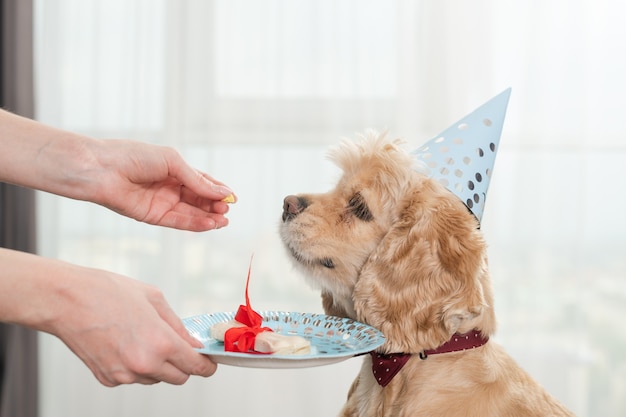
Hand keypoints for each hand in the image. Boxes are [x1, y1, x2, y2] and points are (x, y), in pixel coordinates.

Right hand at [48, 265, 216, 385]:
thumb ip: (177, 325)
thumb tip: (192, 342)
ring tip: (145, 338)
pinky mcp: (107, 378)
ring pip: (156, 378)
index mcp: (160, 343)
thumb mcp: (154, 299)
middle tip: (181, 347)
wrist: (67, 300)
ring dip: (159, 365)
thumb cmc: (106, 293)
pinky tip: (126, 344)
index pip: (195, 367)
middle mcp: (144, 364)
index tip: (209, 363)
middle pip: (179, 378)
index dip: (206, 366)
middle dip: (185, 365)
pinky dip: (136, 367)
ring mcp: (124, 374)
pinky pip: (133, 378)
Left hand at [90, 139, 234, 231]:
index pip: (201, 181)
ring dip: (208, 217)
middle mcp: (169, 187)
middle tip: (228, 209)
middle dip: (215, 205)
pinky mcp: (152, 216)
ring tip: (224, 220)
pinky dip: (195, 224)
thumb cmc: (133, 156)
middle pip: (199, 199)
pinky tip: (209, 224)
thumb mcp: (172, 162)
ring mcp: (161, 202)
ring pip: (191, 213)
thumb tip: (222, 193)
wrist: (101, 168)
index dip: (217, 189)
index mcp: (173, 169)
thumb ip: (197, 180)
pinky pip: (178, 222)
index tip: (233, 197)